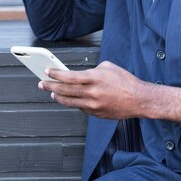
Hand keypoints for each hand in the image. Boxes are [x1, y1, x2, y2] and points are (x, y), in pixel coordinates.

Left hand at [39, 61, 180, 122]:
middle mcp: (92, 92)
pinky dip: (73, 103)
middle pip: (65, 90)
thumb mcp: (108, 67)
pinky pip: (80, 108)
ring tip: (51, 92)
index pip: (69, 76)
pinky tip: (69, 99)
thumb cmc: (126, 81)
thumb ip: (92, 70)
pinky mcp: (96, 114)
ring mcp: (93, 105)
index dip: (55, 74)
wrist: (139, 99)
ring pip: (69, 102)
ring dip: (58, 96)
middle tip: (41, 83)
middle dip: (50, 86)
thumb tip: (81, 75)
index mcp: (94, 78)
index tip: (47, 71)